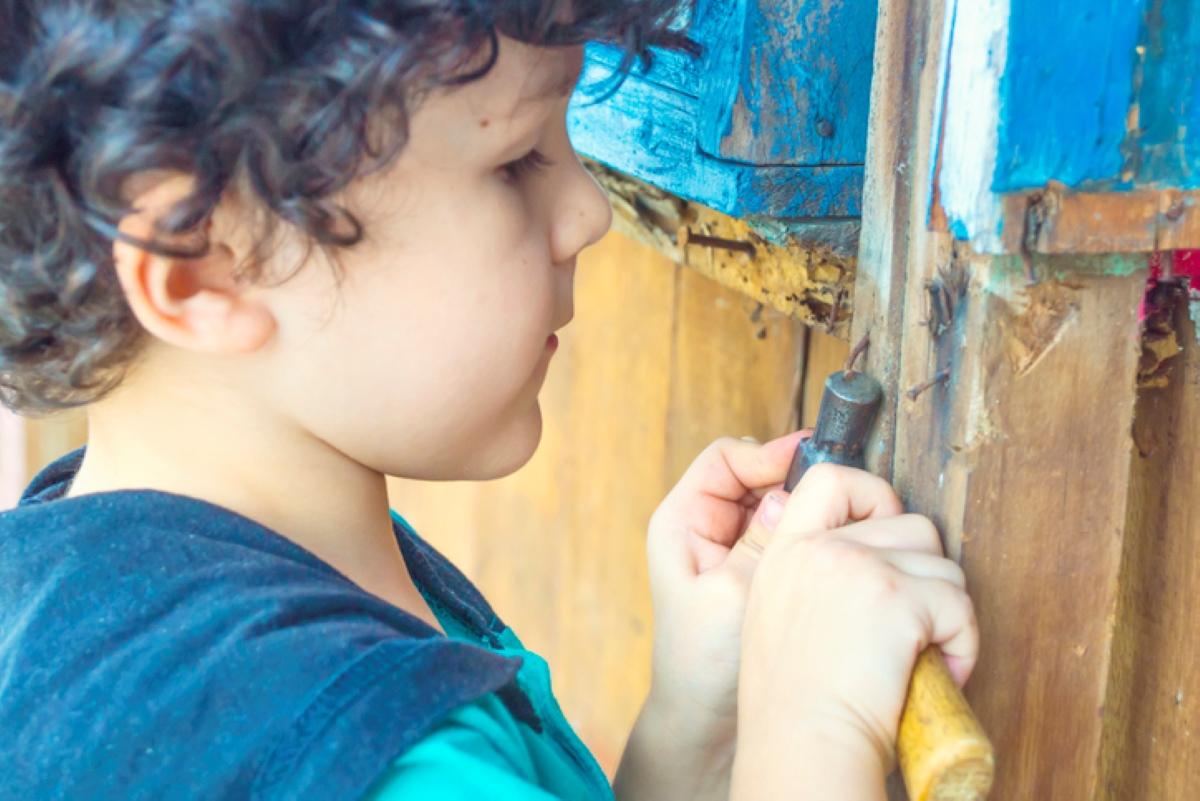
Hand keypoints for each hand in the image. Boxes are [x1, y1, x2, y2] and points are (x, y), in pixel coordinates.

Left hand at [618, 432, 900, 800]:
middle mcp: (707, 527)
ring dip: (812, 510)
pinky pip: (793, 535)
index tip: (809, 459)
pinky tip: (841, 551)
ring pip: (781, 504)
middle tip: (843, 495)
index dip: (768, 454)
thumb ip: (757, 544)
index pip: (726, 460)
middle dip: (800, 481)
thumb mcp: (730, 598)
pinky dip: (815, 536)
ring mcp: (734, 547)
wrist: (708, 723)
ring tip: (848, 524)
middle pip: (760, 476)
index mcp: (683, 522)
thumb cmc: (701, 666)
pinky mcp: (760, 570)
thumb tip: (786, 493)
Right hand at [730, 464, 978, 799]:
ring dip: (946, 611)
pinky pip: (959, 606)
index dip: (873, 495)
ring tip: (923, 655)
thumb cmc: (793, 708)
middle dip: (924, 573)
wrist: (801, 746)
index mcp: (784, 553)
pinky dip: (964, 644)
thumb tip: (866, 562)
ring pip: (941, 563)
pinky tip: (941, 673)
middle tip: (913, 623)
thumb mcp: (776, 620)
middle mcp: (818, 549)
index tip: (887, 536)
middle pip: (908, 523)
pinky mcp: (897, 597)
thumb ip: (808, 579)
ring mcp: (857, 566)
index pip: (830, 479)